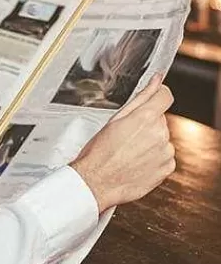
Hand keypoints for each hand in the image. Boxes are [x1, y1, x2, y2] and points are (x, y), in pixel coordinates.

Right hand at [71, 74, 174, 212]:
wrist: (97, 182)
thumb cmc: (99, 152)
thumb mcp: (115, 119)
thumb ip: (141, 97)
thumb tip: (156, 81)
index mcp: (145, 118)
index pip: (165, 96)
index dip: (159, 94)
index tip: (154, 96)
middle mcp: (160, 134)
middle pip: (160, 119)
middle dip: (146, 123)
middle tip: (126, 134)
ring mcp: (165, 152)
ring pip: (162, 137)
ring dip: (149, 141)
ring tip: (128, 150)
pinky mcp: (167, 168)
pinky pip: (164, 155)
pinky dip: (153, 157)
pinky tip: (135, 160)